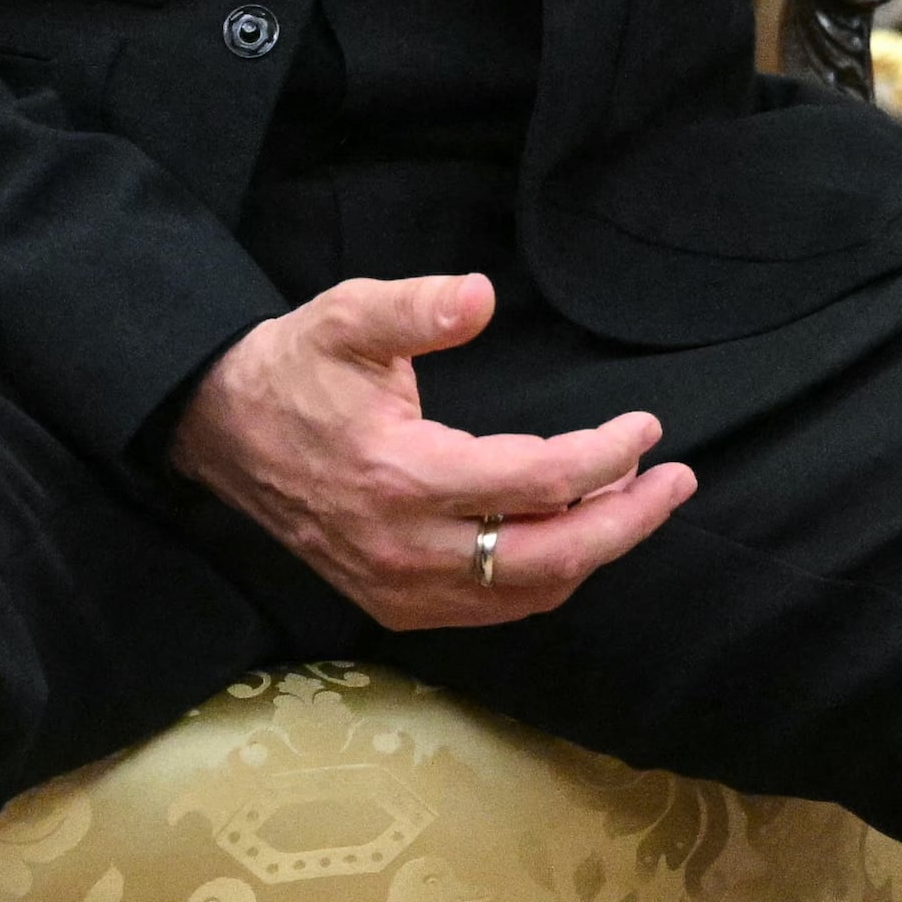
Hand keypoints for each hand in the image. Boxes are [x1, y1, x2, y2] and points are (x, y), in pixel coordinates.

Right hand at [167, 273, 694, 629]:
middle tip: (679, 480)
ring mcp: (397, 587)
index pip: (539, 483)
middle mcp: (404, 548)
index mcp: (402, 477)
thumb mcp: (347, 316)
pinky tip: (577, 536)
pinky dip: (546, 577)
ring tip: (640, 501)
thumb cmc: (295, 368)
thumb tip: (481, 294)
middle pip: (548, 558)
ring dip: (593, 552)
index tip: (646, 425)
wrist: (222, 430)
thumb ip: (416, 306)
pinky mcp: (392, 602)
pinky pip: (491, 607)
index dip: (606, 456)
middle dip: (627, 523)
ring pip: (525, 592)